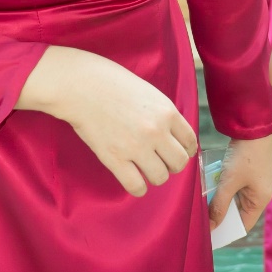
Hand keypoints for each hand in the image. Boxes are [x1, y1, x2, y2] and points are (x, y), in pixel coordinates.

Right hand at [44, 52, 198, 197]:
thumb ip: (163, 114)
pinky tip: (134, 180)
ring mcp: (136, 147)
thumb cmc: (113, 83)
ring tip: (145, 169)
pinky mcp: (115, 159)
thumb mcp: (149, 93)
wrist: (81, 85)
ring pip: (160, 177)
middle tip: (160, 161)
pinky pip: (136, 186)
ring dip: (154, 176)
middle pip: (179, 163)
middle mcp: (156, 131)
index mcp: (167, 112)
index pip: (190, 141)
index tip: (178, 152)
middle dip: (172, 165)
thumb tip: (173, 135)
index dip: (186, 150)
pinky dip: (138, 188)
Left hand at [209, 134, 271, 232]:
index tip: (208, 236)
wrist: (255, 125)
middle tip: (200, 217)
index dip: (226, 231)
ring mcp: (257, 181)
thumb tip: (211, 226)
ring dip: (220, 198)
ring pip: (235, 197)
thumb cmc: (245, 155)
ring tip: (202, 200)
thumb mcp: (229, 181)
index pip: (243, 225)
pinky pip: (236, 185)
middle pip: (238, 211)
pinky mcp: (251, 170)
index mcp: (261, 200)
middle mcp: (262, 192)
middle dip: (220, 214)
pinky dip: (224, 186)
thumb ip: (219, 205)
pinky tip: (210, 183)